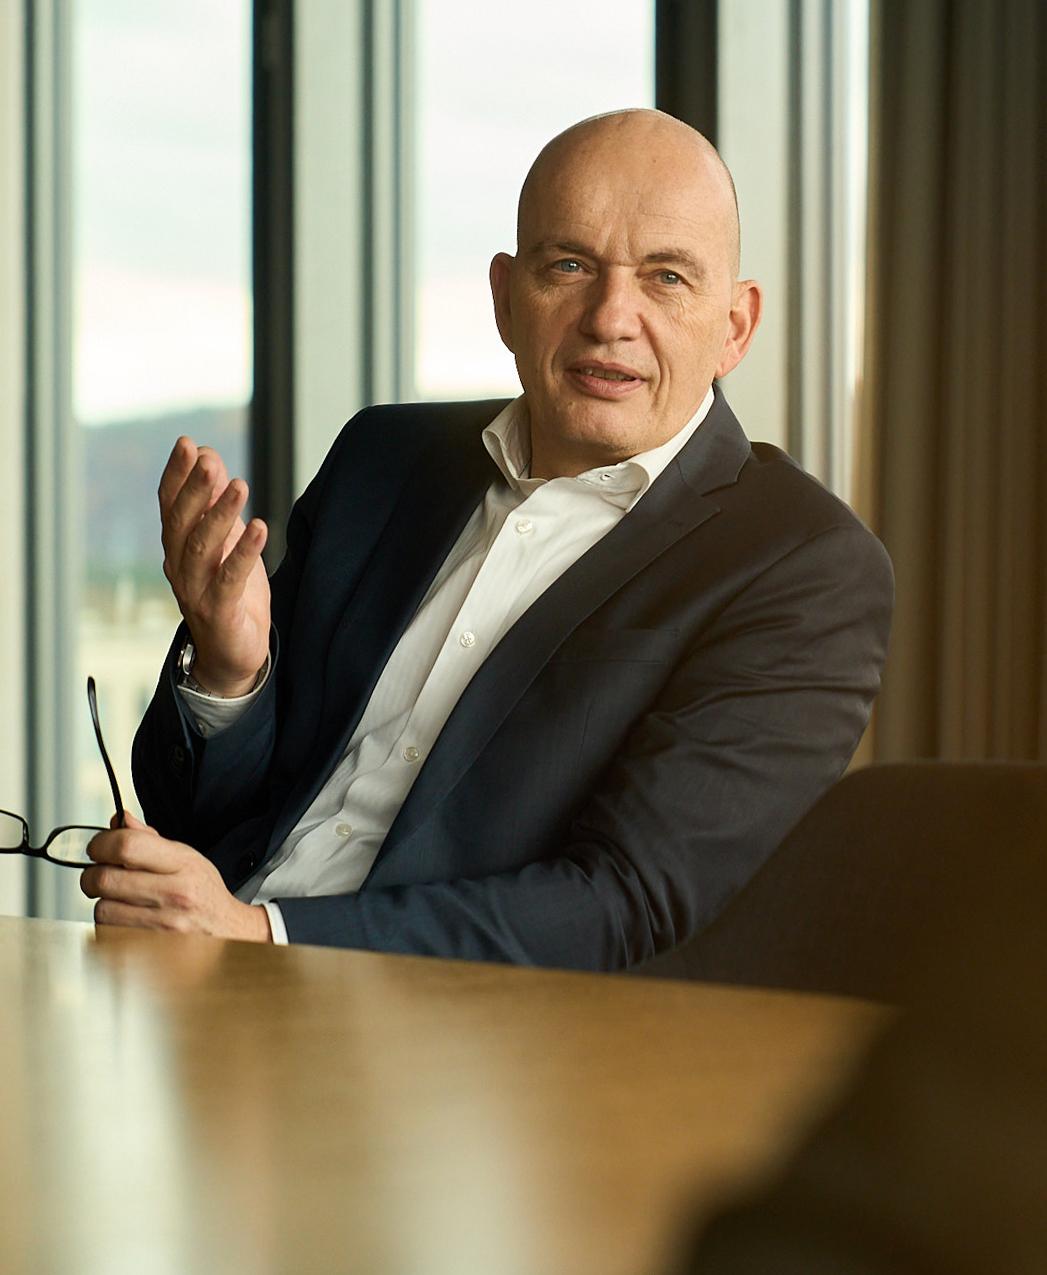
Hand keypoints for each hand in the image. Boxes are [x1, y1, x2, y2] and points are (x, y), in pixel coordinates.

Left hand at [81, 812, 271, 942]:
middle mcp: (175, 895)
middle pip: (105, 879)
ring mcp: (163, 926)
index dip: (101, 843)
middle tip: (100, 875)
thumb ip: (150, 839)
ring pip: (102, 909)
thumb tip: (119, 820)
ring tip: (119, 900)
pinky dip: (109, 926)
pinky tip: (125, 919)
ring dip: (103, 903)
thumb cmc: (204, 894)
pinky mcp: (151, 949)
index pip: (127, 846)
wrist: (227, 933)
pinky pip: (108, 934)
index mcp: (183, 865)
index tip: (98, 847)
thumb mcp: (187, 857)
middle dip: (93, 875)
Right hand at [159, 436, 270, 695]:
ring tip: (240, 485)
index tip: (187, 443)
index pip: (170, 505)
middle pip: (181, 523)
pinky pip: (230, 580)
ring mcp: (197, 591)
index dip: (176, 475)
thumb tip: (211, 458)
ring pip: (202, 548)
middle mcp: (180, 566)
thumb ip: (216, 505)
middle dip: (194, 490)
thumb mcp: (225, 543)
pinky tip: (261, 529)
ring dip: (220, 514)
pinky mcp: (220, 613)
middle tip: (209, 460)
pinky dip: (244, 553)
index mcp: (178, 547)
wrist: (232, 656)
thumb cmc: (229, 593)